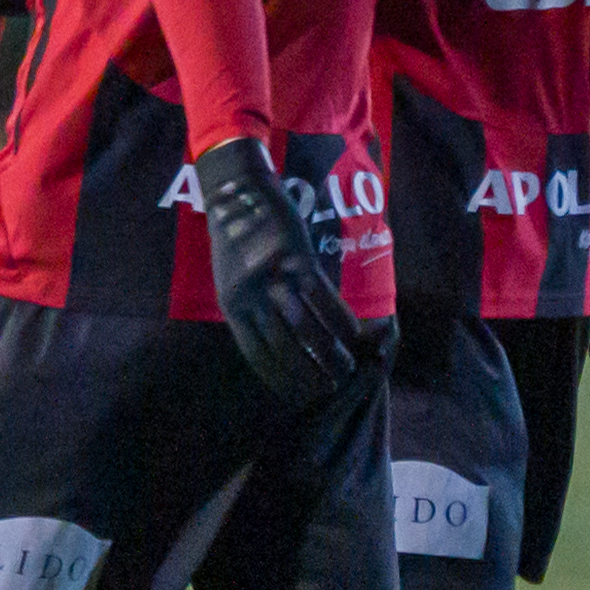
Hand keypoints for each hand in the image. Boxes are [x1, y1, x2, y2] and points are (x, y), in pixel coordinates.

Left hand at [189, 138, 359, 405]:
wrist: (239, 192)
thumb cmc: (239, 238)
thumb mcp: (233, 280)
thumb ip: (251, 309)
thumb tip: (280, 343)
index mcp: (232, 307)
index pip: (258, 356)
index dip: (281, 380)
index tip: (299, 397)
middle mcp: (251, 298)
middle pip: (285, 348)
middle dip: (309, 375)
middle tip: (330, 390)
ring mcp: (274, 279)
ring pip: (307, 330)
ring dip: (330, 356)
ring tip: (346, 372)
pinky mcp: (297, 261)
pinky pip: (325, 300)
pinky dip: (342, 322)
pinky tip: (356, 336)